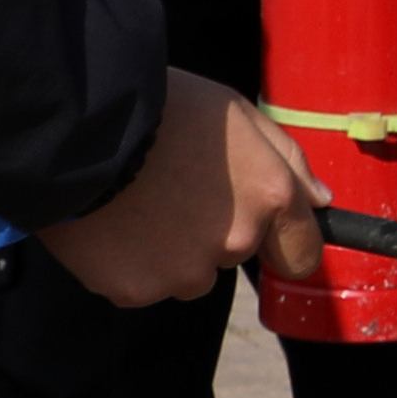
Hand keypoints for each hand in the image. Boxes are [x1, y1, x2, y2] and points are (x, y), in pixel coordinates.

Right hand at [31, 72, 323, 307]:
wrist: (76, 126)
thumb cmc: (160, 108)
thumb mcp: (238, 114)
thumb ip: (288, 161)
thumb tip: (320, 202)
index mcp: (270, 198)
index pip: (301, 253)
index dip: (280, 243)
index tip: (261, 233)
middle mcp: (236, 242)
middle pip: (233, 257)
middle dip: (211, 233)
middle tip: (169, 190)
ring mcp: (184, 272)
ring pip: (186, 275)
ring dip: (168, 253)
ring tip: (134, 204)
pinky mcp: (134, 289)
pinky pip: (138, 284)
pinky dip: (125, 263)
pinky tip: (107, 224)